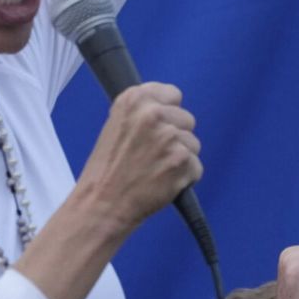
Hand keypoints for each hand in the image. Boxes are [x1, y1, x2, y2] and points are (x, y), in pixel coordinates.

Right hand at [75, 82, 200, 233]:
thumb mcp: (117, 125)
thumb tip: (168, 108)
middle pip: (187, 119)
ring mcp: (170, 137)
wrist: (102, 204)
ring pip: (193, 144)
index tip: (158, 127)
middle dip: (176, 137)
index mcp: (134, 100)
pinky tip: (162, 183)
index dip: (168, 113)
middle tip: (152, 155)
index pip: (173, 94)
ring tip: (155, 170)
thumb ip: (142, 113)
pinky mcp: (182, 160)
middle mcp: (153, 114)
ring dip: (180, 158)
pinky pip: (196, 167)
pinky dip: (184, 178)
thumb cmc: (107, 170)